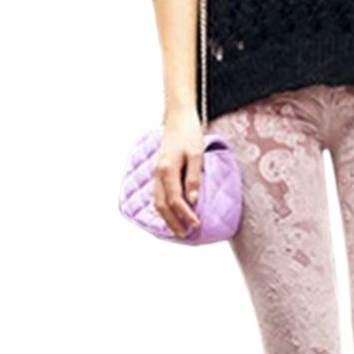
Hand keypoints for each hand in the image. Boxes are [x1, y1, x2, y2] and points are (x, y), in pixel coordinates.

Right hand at [153, 106, 203, 237]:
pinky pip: (158, 195)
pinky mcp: (159, 173)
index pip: (175, 200)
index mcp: (167, 170)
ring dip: (167, 218)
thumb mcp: (196, 155)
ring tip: (177, 230)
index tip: (196, 224)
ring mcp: (156, 173)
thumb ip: (193, 178)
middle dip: (173, 222)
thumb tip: (193, 200)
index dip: (185, 215)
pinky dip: (163, 208)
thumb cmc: (189, 134)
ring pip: (157, 202)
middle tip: (185, 235)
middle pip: (162, 205)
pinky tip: (170, 215)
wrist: (177, 118)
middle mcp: (158, 174)